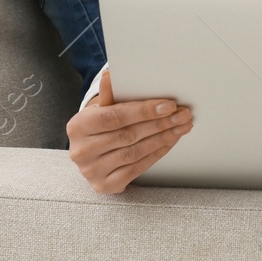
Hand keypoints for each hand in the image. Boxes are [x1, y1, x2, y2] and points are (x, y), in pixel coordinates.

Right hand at [69, 70, 193, 193]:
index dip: (143, 111)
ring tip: (181, 127)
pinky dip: (156, 154)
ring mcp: (91, 171)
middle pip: (128, 135)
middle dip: (160, 124)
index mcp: (77, 126)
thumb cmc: (99, 126)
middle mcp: (81, 151)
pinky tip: (170, 142)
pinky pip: (136, 168)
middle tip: (183, 115)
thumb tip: (111, 75)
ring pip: (135, 152)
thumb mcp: (101, 108)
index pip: (114, 117)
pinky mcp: (104, 186)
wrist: (91, 155)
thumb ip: (109, 94)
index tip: (169, 105)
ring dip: (163, 138)